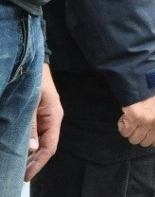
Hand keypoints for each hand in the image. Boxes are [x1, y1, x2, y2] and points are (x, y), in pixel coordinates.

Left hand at [25, 64, 62, 180]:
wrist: (31, 63)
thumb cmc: (34, 80)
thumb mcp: (30, 103)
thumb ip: (31, 126)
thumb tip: (32, 148)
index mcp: (54, 117)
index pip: (49, 146)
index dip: (39, 163)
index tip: (26, 176)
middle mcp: (51, 120)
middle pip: (44, 146)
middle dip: (33, 161)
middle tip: (18, 174)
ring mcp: (44, 117)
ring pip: (38, 141)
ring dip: (29, 154)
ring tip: (17, 165)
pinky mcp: (36, 115)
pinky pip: (33, 134)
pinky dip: (26, 144)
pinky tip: (18, 150)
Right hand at [118, 89, 154, 146]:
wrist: (142, 80)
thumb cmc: (153, 94)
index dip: (148, 138)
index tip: (144, 131)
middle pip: (145, 142)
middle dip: (138, 134)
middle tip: (136, 123)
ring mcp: (147, 120)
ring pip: (134, 139)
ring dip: (130, 131)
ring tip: (132, 118)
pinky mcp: (134, 118)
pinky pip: (125, 132)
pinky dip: (122, 126)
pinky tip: (125, 116)